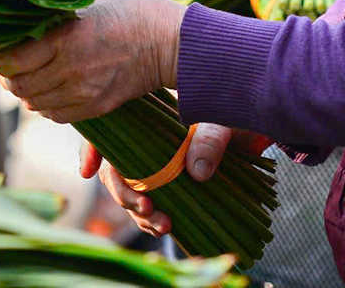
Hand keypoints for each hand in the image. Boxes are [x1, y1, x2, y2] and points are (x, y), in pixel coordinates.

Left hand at [0, 0, 184, 124]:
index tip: (3, 45)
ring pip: (33, 102)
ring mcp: (84, 92)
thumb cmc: (132, 10)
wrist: (172, 43)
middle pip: (18, 85)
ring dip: (26, 89)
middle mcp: (71, 68)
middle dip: (8, 74)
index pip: (11, 60)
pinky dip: (45, 103)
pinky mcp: (96, 107)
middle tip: (12, 61)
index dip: (0, 55)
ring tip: (32, 72)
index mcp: (66, 36)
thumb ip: (57, 6)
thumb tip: (25, 5)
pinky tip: (51, 86)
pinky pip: (55, 115)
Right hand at [80, 127, 256, 237]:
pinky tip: (167, 228)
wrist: (257, 130)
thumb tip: (198, 170)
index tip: (87, 170)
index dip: (91, 149)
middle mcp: (145, 143)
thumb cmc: (235, 116)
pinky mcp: (172, 188)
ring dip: (140, 214)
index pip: (109, 131)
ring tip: (163, 224)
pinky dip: (154, 221)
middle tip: (145, 206)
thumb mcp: (224, 121)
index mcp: (148, 118)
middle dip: (124, 194)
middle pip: (115, 171)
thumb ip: (211, 138)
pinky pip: (151, 208)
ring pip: (132, 194)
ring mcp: (157, 168)